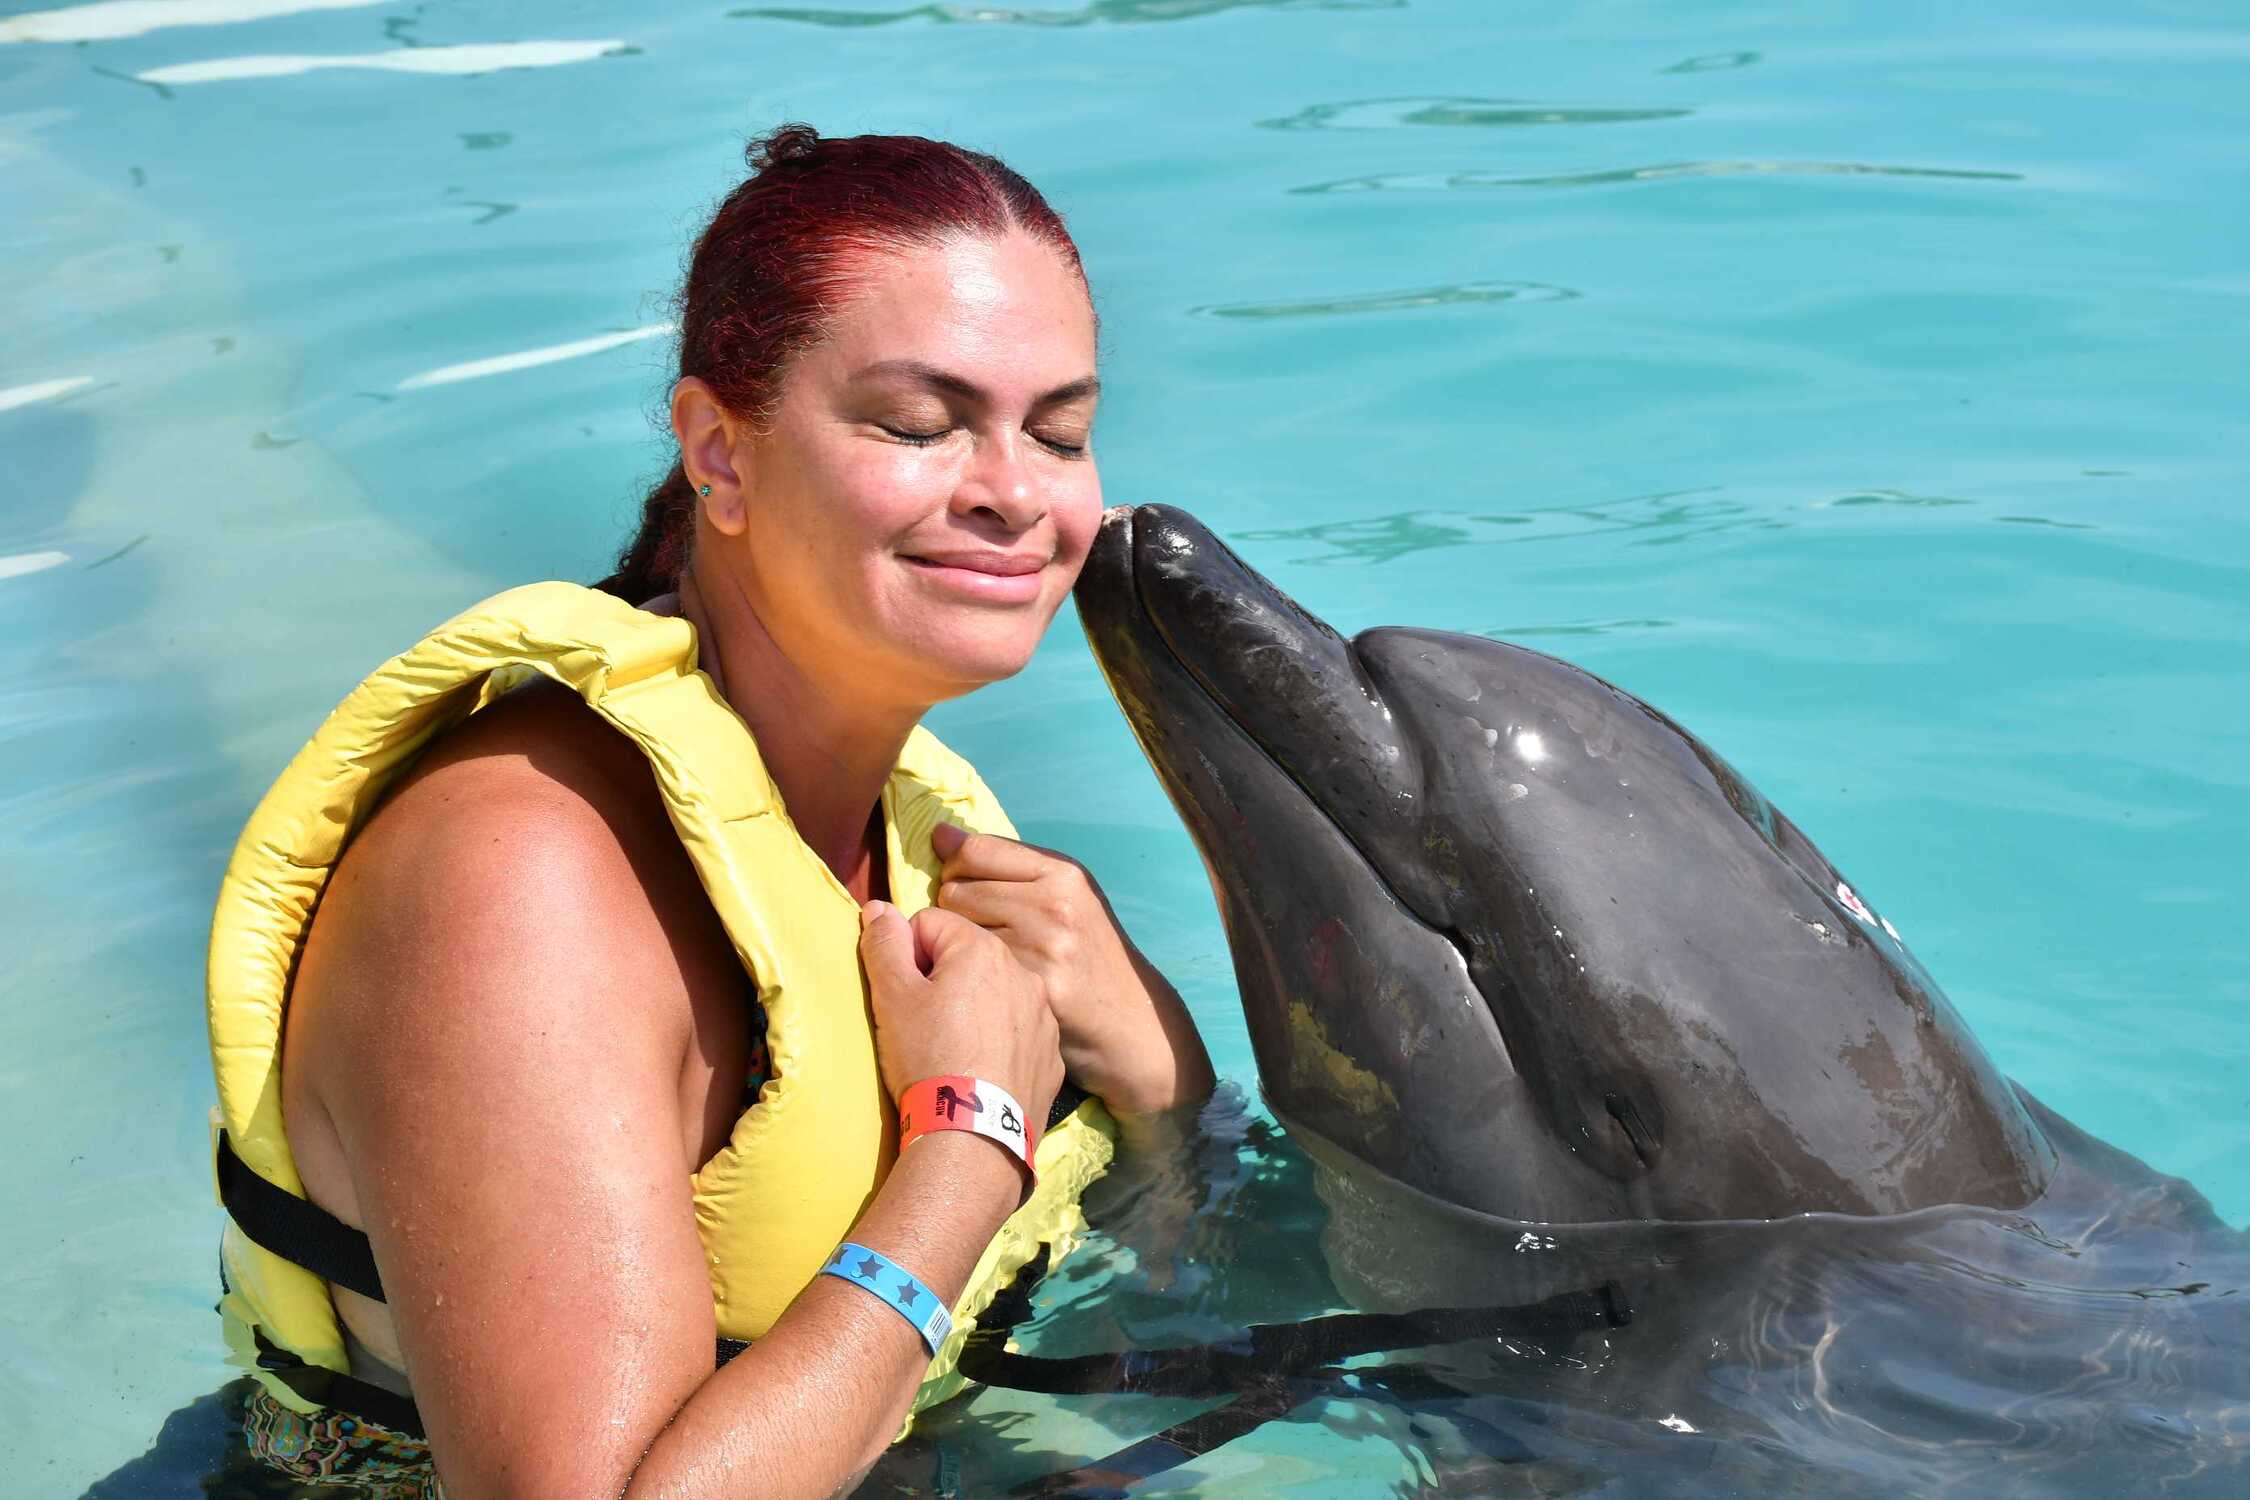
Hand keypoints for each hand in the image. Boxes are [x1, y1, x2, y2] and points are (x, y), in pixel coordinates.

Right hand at [858, 900, 1062, 1127]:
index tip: (902, 994)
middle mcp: (1023, 973)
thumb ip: (883, 945)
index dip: (906, 956)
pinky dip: (999, 1042)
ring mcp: (1043, 1015)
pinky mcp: (1051, 1055)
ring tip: (952, 1049)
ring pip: (995, 993)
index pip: (930, 923)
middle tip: (923, 1024)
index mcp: (984, 949)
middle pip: (966, 957)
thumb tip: (878, 907)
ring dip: (973, 1008)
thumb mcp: (892, 998)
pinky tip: (980, 1070)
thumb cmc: (928, 1057)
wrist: (973, 1136)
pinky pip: (1018, 1031)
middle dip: (941, 979)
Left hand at [930, 823, 1213, 1118]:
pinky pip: (970, 967)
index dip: (953, 866)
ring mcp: (1045, 946)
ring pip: (957, 928)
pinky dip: (968, 973)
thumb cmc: (1087, 951)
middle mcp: (1055, 904)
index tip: (956, 881)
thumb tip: (940, 834)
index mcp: (1062, 874)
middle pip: (957, 889)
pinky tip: (986, 981)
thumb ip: (1006, 865)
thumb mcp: (1065, 896)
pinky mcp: (1034, 985)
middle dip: (952, 907)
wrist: (1128, 1016)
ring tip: (978, 953)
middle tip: (970, 927)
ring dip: (956, 941)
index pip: (975, 850)